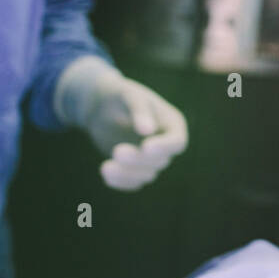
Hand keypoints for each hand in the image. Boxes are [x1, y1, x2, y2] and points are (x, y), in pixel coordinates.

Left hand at [55, 56, 187, 190]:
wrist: (101, 106)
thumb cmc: (119, 96)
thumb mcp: (130, 96)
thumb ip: (140, 111)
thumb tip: (148, 130)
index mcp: (172, 124)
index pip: (177, 142)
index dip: (164, 147)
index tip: (146, 147)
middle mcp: (166, 144)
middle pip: (159, 160)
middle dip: (138, 158)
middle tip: (117, 151)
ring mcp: (151, 159)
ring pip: (146, 174)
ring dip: (127, 173)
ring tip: (105, 167)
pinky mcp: (136, 169)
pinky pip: (133, 182)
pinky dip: (120, 181)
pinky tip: (105, 174)